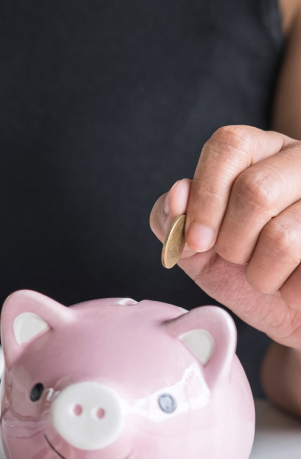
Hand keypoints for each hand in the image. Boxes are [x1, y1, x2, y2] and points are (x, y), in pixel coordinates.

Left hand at [150, 125, 300, 349]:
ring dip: (261, 273)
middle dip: (232, 241)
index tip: (197, 241)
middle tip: (237, 259)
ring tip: (267, 275)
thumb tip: (178, 193)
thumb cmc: (238, 272)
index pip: (228, 145)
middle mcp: (299, 160)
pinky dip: (289, 289)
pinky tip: (292, 286)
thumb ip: (171, 219)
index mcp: (258, 151)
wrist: (287, 313)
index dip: (206, 196)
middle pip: (254, 189)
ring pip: (283, 235)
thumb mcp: (193, 247)